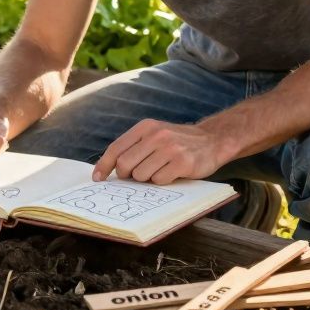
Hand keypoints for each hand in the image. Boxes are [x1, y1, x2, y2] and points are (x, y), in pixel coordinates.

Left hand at [92, 119, 228, 184]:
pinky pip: (159, 181)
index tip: (97, 178)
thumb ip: (134, 146)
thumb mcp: (154, 134)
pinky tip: (172, 173)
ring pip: (141, 175)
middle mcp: (156, 135)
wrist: (213, 140)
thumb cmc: (177, 142)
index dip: (104, 165)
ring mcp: (170, 148)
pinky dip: (162, 181)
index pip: (116, 148)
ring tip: (160, 170)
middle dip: (127, 175)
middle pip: (125, 165)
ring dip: (147, 178)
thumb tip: (109, 167)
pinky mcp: (182, 162)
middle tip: (136, 176)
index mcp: (145, 127)